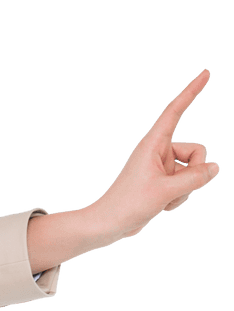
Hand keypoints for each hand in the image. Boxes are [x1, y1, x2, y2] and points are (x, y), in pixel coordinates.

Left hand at [91, 68, 218, 240]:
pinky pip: (184, 185)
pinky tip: (161, 207)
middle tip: (172, 189)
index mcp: (152, 144)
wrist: (107, 225)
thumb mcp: (166, 191)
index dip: (191, 92)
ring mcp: (160, 167)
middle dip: (195, 171)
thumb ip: (195, 177)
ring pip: (192, 172)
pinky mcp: (161, 182)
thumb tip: (214, 168)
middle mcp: (157, 152)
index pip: (175, 111)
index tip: (206, 73)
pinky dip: (178, 197)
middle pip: (197, 151)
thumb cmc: (128, 205)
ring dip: (184, 190)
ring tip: (162, 201)